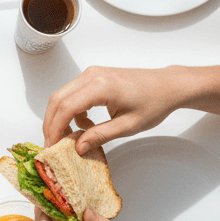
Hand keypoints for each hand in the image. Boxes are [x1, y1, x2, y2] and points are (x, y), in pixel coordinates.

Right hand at [44, 66, 183, 151]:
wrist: (167, 85)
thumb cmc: (154, 103)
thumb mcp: (128, 126)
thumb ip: (100, 136)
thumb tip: (78, 147)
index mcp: (101, 86)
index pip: (66, 107)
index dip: (55, 128)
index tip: (52, 146)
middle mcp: (91, 75)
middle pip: (57, 99)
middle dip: (51, 123)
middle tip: (53, 144)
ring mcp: (91, 73)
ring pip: (62, 95)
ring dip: (60, 117)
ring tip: (71, 137)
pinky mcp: (93, 76)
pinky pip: (72, 93)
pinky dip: (71, 110)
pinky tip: (86, 124)